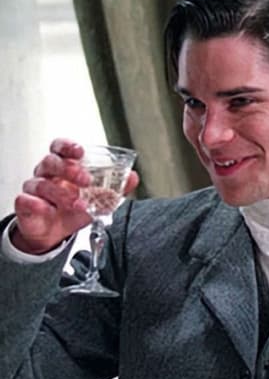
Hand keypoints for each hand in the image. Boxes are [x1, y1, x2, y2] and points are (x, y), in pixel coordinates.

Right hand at [11, 139, 138, 254]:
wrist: (56, 232)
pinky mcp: (26, 205)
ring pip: (41, 183)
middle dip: (69, 169)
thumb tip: (133, 177)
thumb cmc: (74, 207)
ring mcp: (35, 189)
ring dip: (61, 193)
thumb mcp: (98, 198)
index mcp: (63, 166)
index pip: (60, 148)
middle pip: (51, 162)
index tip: (79, 151)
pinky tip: (49, 208)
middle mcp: (47, 174)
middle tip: (86, 180)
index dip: (67, 146)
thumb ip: (116, 187)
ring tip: (78, 203)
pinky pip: (26, 201)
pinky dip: (37, 204)